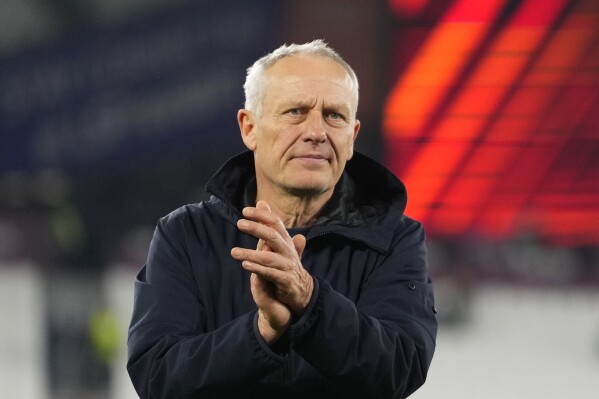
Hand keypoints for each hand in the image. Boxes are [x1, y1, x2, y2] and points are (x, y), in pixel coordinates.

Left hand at [232, 200, 312, 316]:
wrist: (302, 290)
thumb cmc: (286, 263)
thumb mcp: (280, 243)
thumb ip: (270, 224)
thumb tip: (262, 203)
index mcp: (286, 240)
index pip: (275, 223)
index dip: (261, 216)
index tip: (245, 211)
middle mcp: (288, 251)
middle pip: (272, 236)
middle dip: (256, 229)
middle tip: (239, 224)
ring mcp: (287, 266)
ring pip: (268, 257)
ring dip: (250, 254)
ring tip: (233, 252)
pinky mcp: (285, 281)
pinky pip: (270, 273)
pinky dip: (257, 269)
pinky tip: (245, 264)